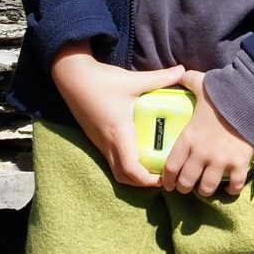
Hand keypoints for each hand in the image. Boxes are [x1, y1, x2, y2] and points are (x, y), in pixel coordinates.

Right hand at [50, 46, 185, 189]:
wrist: (71, 76)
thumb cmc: (100, 80)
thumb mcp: (132, 80)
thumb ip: (159, 78)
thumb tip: (182, 71)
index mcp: (118, 133)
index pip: (131, 169)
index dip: (148, 180)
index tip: (165, 177)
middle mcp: (108, 143)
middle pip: (124, 177)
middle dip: (143, 182)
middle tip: (163, 174)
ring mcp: (100, 142)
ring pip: (116, 170)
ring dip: (134, 175)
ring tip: (153, 166)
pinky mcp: (97, 138)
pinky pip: (111, 160)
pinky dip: (126, 164)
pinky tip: (139, 151)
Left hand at [161, 76, 253, 200]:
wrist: (249, 97)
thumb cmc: (222, 92)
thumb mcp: (200, 84)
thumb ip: (187, 80)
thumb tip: (179, 72)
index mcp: (188, 138)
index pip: (171, 167)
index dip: (168, 180)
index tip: (168, 184)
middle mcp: (201, 154)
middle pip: (187, 182)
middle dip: (185, 188)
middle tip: (187, 187)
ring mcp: (220, 161)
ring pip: (207, 188)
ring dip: (205, 190)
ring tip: (206, 188)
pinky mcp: (239, 163)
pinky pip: (234, 185)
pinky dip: (232, 190)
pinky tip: (230, 189)